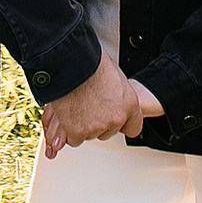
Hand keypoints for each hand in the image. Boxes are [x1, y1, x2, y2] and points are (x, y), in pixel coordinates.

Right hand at [43, 57, 165, 155]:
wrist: (71, 66)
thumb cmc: (91, 63)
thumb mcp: (115, 76)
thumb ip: (118, 94)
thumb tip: (114, 96)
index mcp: (129, 104)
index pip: (133, 128)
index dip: (121, 124)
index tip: (114, 120)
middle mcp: (116, 118)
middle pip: (108, 132)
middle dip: (98, 123)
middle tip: (89, 106)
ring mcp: (97, 127)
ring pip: (89, 135)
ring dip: (83, 125)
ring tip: (77, 104)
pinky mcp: (78, 132)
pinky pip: (74, 139)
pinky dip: (69, 129)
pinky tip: (68, 113)